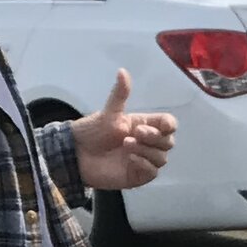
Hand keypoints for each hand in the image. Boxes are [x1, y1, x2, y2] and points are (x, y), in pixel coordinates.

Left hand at [72, 70, 176, 190]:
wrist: (77, 154)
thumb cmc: (93, 132)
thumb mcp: (109, 112)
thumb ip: (120, 94)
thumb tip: (122, 71)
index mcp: (145, 126)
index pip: (168, 125)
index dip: (170, 125)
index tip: (165, 125)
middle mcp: (148, 143)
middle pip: (168, 142)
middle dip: (155, 137)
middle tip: (136, 133)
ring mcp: (144, 160)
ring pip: (161, 158)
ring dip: (147, 150)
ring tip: (126, 145)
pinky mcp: (138, 175)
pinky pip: (152, 172)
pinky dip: (144, 164)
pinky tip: (130, 158)